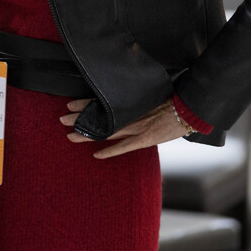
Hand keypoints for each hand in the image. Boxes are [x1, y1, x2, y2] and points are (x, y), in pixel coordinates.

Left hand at [59, 98, 189, 158]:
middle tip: (61, 119)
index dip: (85, 103)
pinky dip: (110, 151)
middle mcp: (129, 113)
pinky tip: (96, 155)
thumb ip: (134, 98)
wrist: (189, 108)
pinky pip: (124, 146)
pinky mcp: (146, 139)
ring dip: (88, 134)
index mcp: (129, 102)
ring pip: (107, 130)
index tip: (69, 104)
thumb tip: (121, 95)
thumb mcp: (149, 95)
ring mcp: (137, 127)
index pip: (102, 102)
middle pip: (99, 116)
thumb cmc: (172, 99)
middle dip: (79, 118)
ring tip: (70, 136)